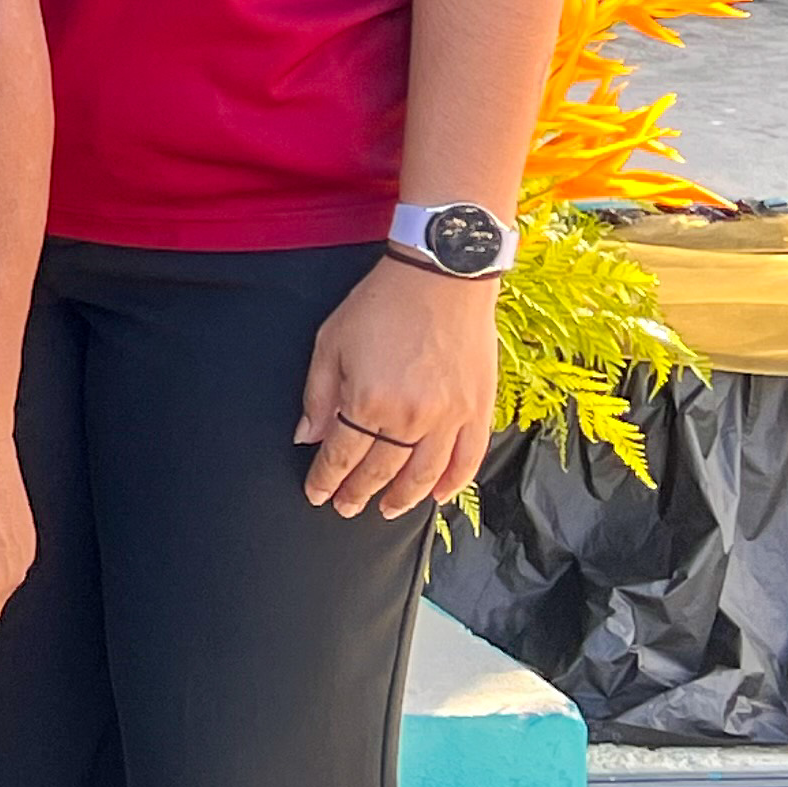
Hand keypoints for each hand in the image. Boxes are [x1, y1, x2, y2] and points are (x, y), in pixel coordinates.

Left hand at [297, 255, 499, 519]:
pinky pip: (469, 460)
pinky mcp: (479, 410)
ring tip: (387, 510)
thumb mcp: (331, 342)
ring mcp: (450, 417)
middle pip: (381, 470)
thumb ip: (318, 395)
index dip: (327, 479)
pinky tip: (437, 496)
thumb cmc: (380, 304)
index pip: (342, 455)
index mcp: (368, 400)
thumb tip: (308, 437)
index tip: (317, 493)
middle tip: (345, 507)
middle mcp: (411, 417)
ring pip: (425, 475)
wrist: (441, 276)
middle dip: (358, 493)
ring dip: (404, 498)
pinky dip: (454, 483)